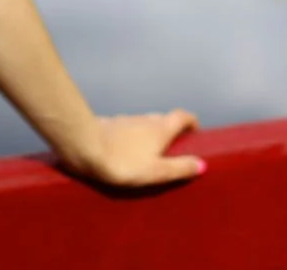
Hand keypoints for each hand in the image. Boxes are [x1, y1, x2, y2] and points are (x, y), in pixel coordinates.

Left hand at [66, 109, 205, 186]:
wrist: (84, 146)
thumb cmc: (124, 162)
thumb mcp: (157, 171)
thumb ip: (180, 167)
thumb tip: (202, 164)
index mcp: (159, 128)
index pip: (180, 115)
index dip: (190, 121)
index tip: (195, 131)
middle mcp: (142, 118)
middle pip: (161, 119)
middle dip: (170, 131)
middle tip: (174, 149)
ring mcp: (123, 119)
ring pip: (141, 124)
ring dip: (148, 134)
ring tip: (149, 153)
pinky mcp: (107, 125)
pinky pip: (124, 129)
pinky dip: (130, 137)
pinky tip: (125, 151)